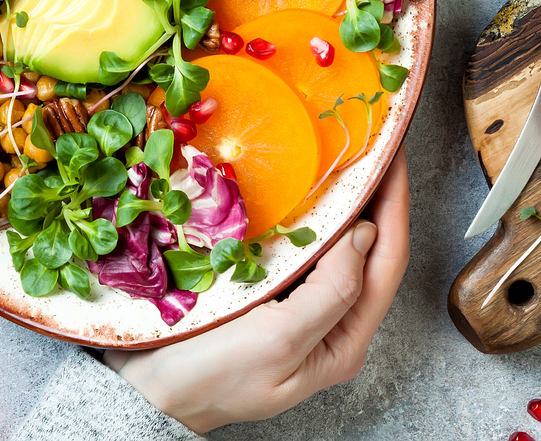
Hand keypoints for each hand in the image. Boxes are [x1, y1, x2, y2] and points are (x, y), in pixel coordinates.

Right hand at [106, 146, 410, 433]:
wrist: (146, 394)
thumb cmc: (209, 376)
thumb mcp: (278, 341)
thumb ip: (332, 291)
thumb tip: (365, 234)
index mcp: (344, 340)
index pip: (387, 261)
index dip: (394, 204)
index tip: (393, 156)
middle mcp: (332, 325)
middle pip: (370, 252)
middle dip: (377, 198)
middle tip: (373, 146)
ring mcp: (303, 310)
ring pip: (339, 247)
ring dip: (347, 203)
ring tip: (348, 158)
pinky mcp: (273, 296)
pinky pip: (305, 249)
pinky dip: (311, 217)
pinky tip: (304, 190)